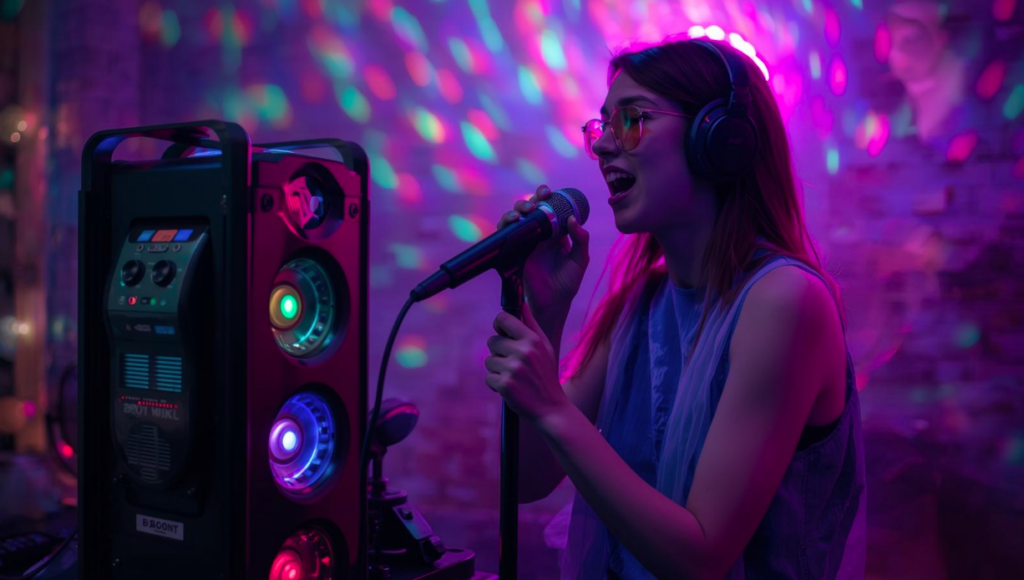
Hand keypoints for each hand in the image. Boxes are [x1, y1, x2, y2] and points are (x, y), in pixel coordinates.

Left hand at [484, 310, 569, 422]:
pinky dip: (496, 384)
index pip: (503, 319)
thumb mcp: (545, 347)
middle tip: (513, 363)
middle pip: (492, 341)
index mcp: (532, 340)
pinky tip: (511, 388)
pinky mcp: (504, 385)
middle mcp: (523, 352)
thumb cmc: (546, 374)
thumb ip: (531, 325)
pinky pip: (488, 378)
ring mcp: (513, 369)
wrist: (550, 407)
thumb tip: (521, 303)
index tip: (502, 333)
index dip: (499, 325)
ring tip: (514, 377)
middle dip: (499, 352)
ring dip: (497, 369)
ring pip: (489, 360)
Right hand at [495, 184, 590, 315]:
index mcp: (556, 233)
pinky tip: (514, 222)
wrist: (553, 303)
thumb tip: (573, 219)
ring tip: (526, 212)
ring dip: (518, 209)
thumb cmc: (568, 283)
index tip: (549, 192)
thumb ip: (581, 240)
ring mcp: (526, 242)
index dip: (547, 198)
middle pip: (531, 209)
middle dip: (532, 199)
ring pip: (517, 218)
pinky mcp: (514, 252)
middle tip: (539, 200)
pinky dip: (506, 224)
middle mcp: (539, 235)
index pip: (550, 209)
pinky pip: (506, 234)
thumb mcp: (580, 260)